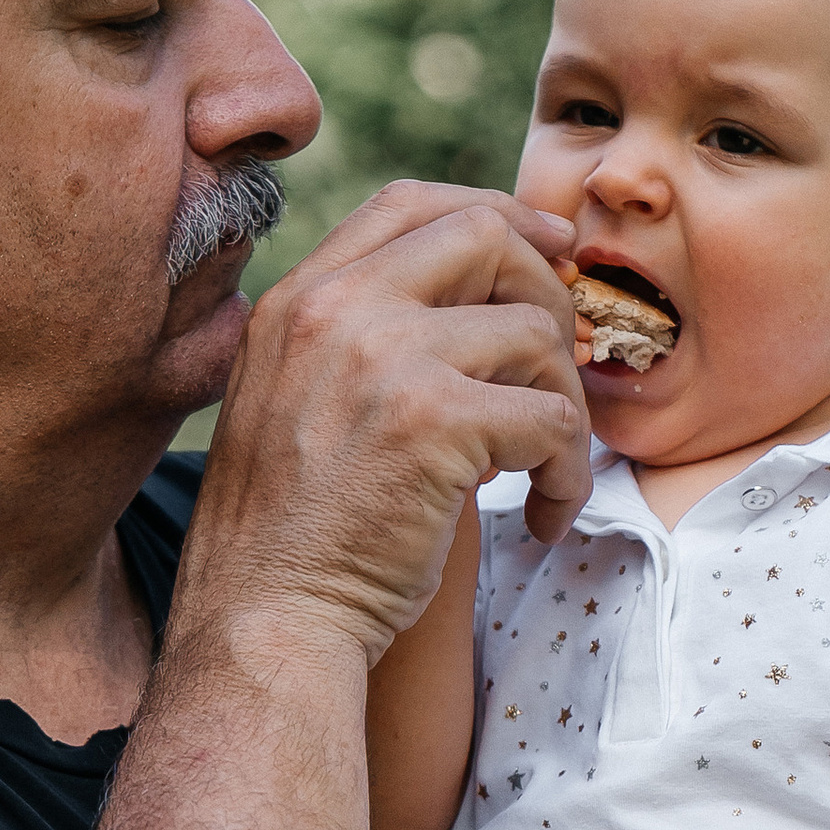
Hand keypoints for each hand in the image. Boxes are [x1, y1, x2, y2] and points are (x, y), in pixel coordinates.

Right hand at [182, 180, 588, 662]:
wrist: (261, 625)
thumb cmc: (285, 543)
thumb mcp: (291, 406)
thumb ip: (356, 345)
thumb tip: (476, 310)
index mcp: (296, 301)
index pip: (407, 204)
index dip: (493, 214)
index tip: (545, 251)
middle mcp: (335, 310)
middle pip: (484, 237)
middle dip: (547, 292)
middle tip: (562, 367)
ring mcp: (385, 357)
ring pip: (534, 332)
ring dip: (563, 407)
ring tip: (544, 474)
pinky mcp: (436, 422)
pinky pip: (552, 418)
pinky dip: (567, 474)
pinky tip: (542, 518)